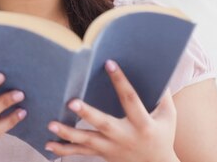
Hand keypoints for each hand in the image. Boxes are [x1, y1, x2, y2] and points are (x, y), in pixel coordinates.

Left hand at [45, 60, 178, 161]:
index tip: (109, 63)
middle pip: (104, 124)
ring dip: (67, 133)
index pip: (130, 99)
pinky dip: (63, 150)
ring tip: (51, 124)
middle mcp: (125, 136)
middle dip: (87, 113)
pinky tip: (47, 145)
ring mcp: (111, 148)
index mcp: (142, 124)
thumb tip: (157, 70)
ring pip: (87, 141)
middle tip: (71, 102)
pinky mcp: (102, 154)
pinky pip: (80, 152)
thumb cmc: (163, 136)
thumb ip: (163, 96)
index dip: (120, 81)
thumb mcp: (168, 117)